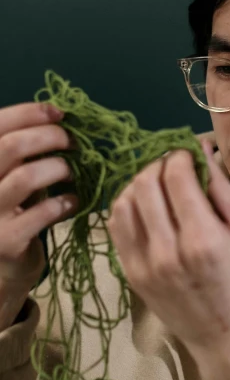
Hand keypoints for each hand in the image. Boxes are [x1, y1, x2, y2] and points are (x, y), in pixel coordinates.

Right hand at [0, 102, 78, 328]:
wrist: (0, 268)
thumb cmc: (9, 211)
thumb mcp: (8, 176)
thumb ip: (22, 151)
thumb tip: (58, 116)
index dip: (28, 113)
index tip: (59, 112)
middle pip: (11, 147)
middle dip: (49, 137)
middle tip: (73, 142)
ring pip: (26, 177)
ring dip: (58, 169)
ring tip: (71, 173)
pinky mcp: (6, 241)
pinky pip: (43, 213)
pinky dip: (64, 202)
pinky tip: (73, 202)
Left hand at [106, 141, 229, 350]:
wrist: (225, 335)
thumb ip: (221, 187)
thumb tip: (200, 149)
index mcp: (203, 238)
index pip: (175, 176)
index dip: (179, 156)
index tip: (187, 154)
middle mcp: (168, 251)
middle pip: (145, 184)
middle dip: (158, 164)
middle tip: (172, 165)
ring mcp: (144, 264)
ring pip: (123, 201)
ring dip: (139, 183)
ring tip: (158, 183)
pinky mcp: (131, 273)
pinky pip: (116, 226)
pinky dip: (127, 205)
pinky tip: (145, 205)